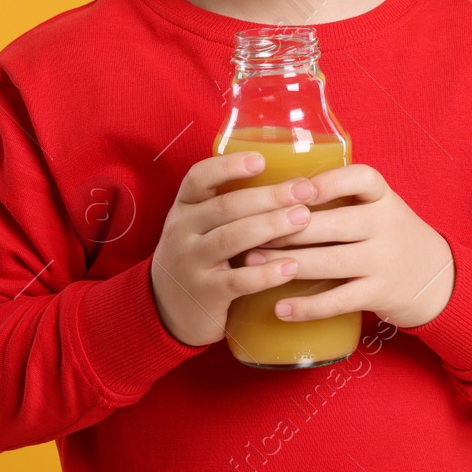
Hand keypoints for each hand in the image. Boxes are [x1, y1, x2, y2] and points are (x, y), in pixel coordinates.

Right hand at [149, 151, 322, 346]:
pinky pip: (237, 281)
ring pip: (231, 239)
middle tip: (304, 190)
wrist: (167, 310)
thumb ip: (229, 207)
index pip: (199, 178)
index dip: (228, 167)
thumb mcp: (198, 227)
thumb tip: (287, 181)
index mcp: (184, 208)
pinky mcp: (205, 294)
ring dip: (270, 226)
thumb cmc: (198, 257)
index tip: (261, 160)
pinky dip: (265, 274)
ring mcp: (191, 263)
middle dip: (268, 196)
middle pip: (225, 207)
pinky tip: (291, 266)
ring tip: (303, 218)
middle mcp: (182, 232)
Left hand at [238, 164, 454, 328]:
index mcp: (383, 197)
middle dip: (287, 227)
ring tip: (251, 262)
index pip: (361, 178)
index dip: (327, 182)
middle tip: (247, 229)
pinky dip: (307, 306)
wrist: (436, 278)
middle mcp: (387, 225)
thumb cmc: (390, 235)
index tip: (294, 188)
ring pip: (330, 262)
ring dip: (287, 262)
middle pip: (334, 223)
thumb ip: (340, 198)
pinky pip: (339, 301)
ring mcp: (384, 261)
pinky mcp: (379, 294)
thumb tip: (271, 190)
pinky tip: (279, 308)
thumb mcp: (378, 207)